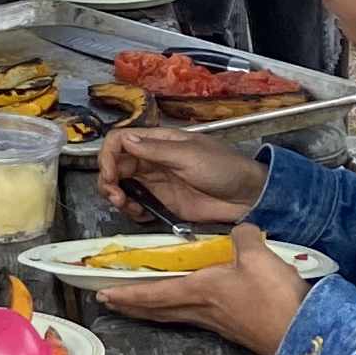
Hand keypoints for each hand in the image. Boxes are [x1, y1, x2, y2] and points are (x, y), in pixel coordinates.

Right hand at [96, 126, 268, 226]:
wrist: (247, 197)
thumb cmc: (225, 168)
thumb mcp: (189, 156)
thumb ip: (156, 151)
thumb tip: (126, 140)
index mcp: (159, 141)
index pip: (120, 141)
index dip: (108, 156)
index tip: (110, 174)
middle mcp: (153, 160)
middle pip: (116, 164)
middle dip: (108, 179)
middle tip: (115, 196)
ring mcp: (157, 182)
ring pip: (122, 185)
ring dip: (116, 195)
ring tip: (124, 205)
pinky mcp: (163, 202)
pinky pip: (137, 204)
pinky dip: (131, 210)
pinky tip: (139, 213)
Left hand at [112, 229, 317, 354]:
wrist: (302, 333)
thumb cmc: (275, 299)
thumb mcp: (257, 256)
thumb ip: (242, 236)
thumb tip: (239, 229)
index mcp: (200, 291)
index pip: (154, 292)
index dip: (128, 293)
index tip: (104, 295)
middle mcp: (202, 309)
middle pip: (157, 309)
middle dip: (131, 304)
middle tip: (110, 302)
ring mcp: (216, 321)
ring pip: (173, 314)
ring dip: (151, 309)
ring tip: (137, 304)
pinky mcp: (232, 327)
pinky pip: (193, 316)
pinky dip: (176, 310)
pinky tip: (185, 306)